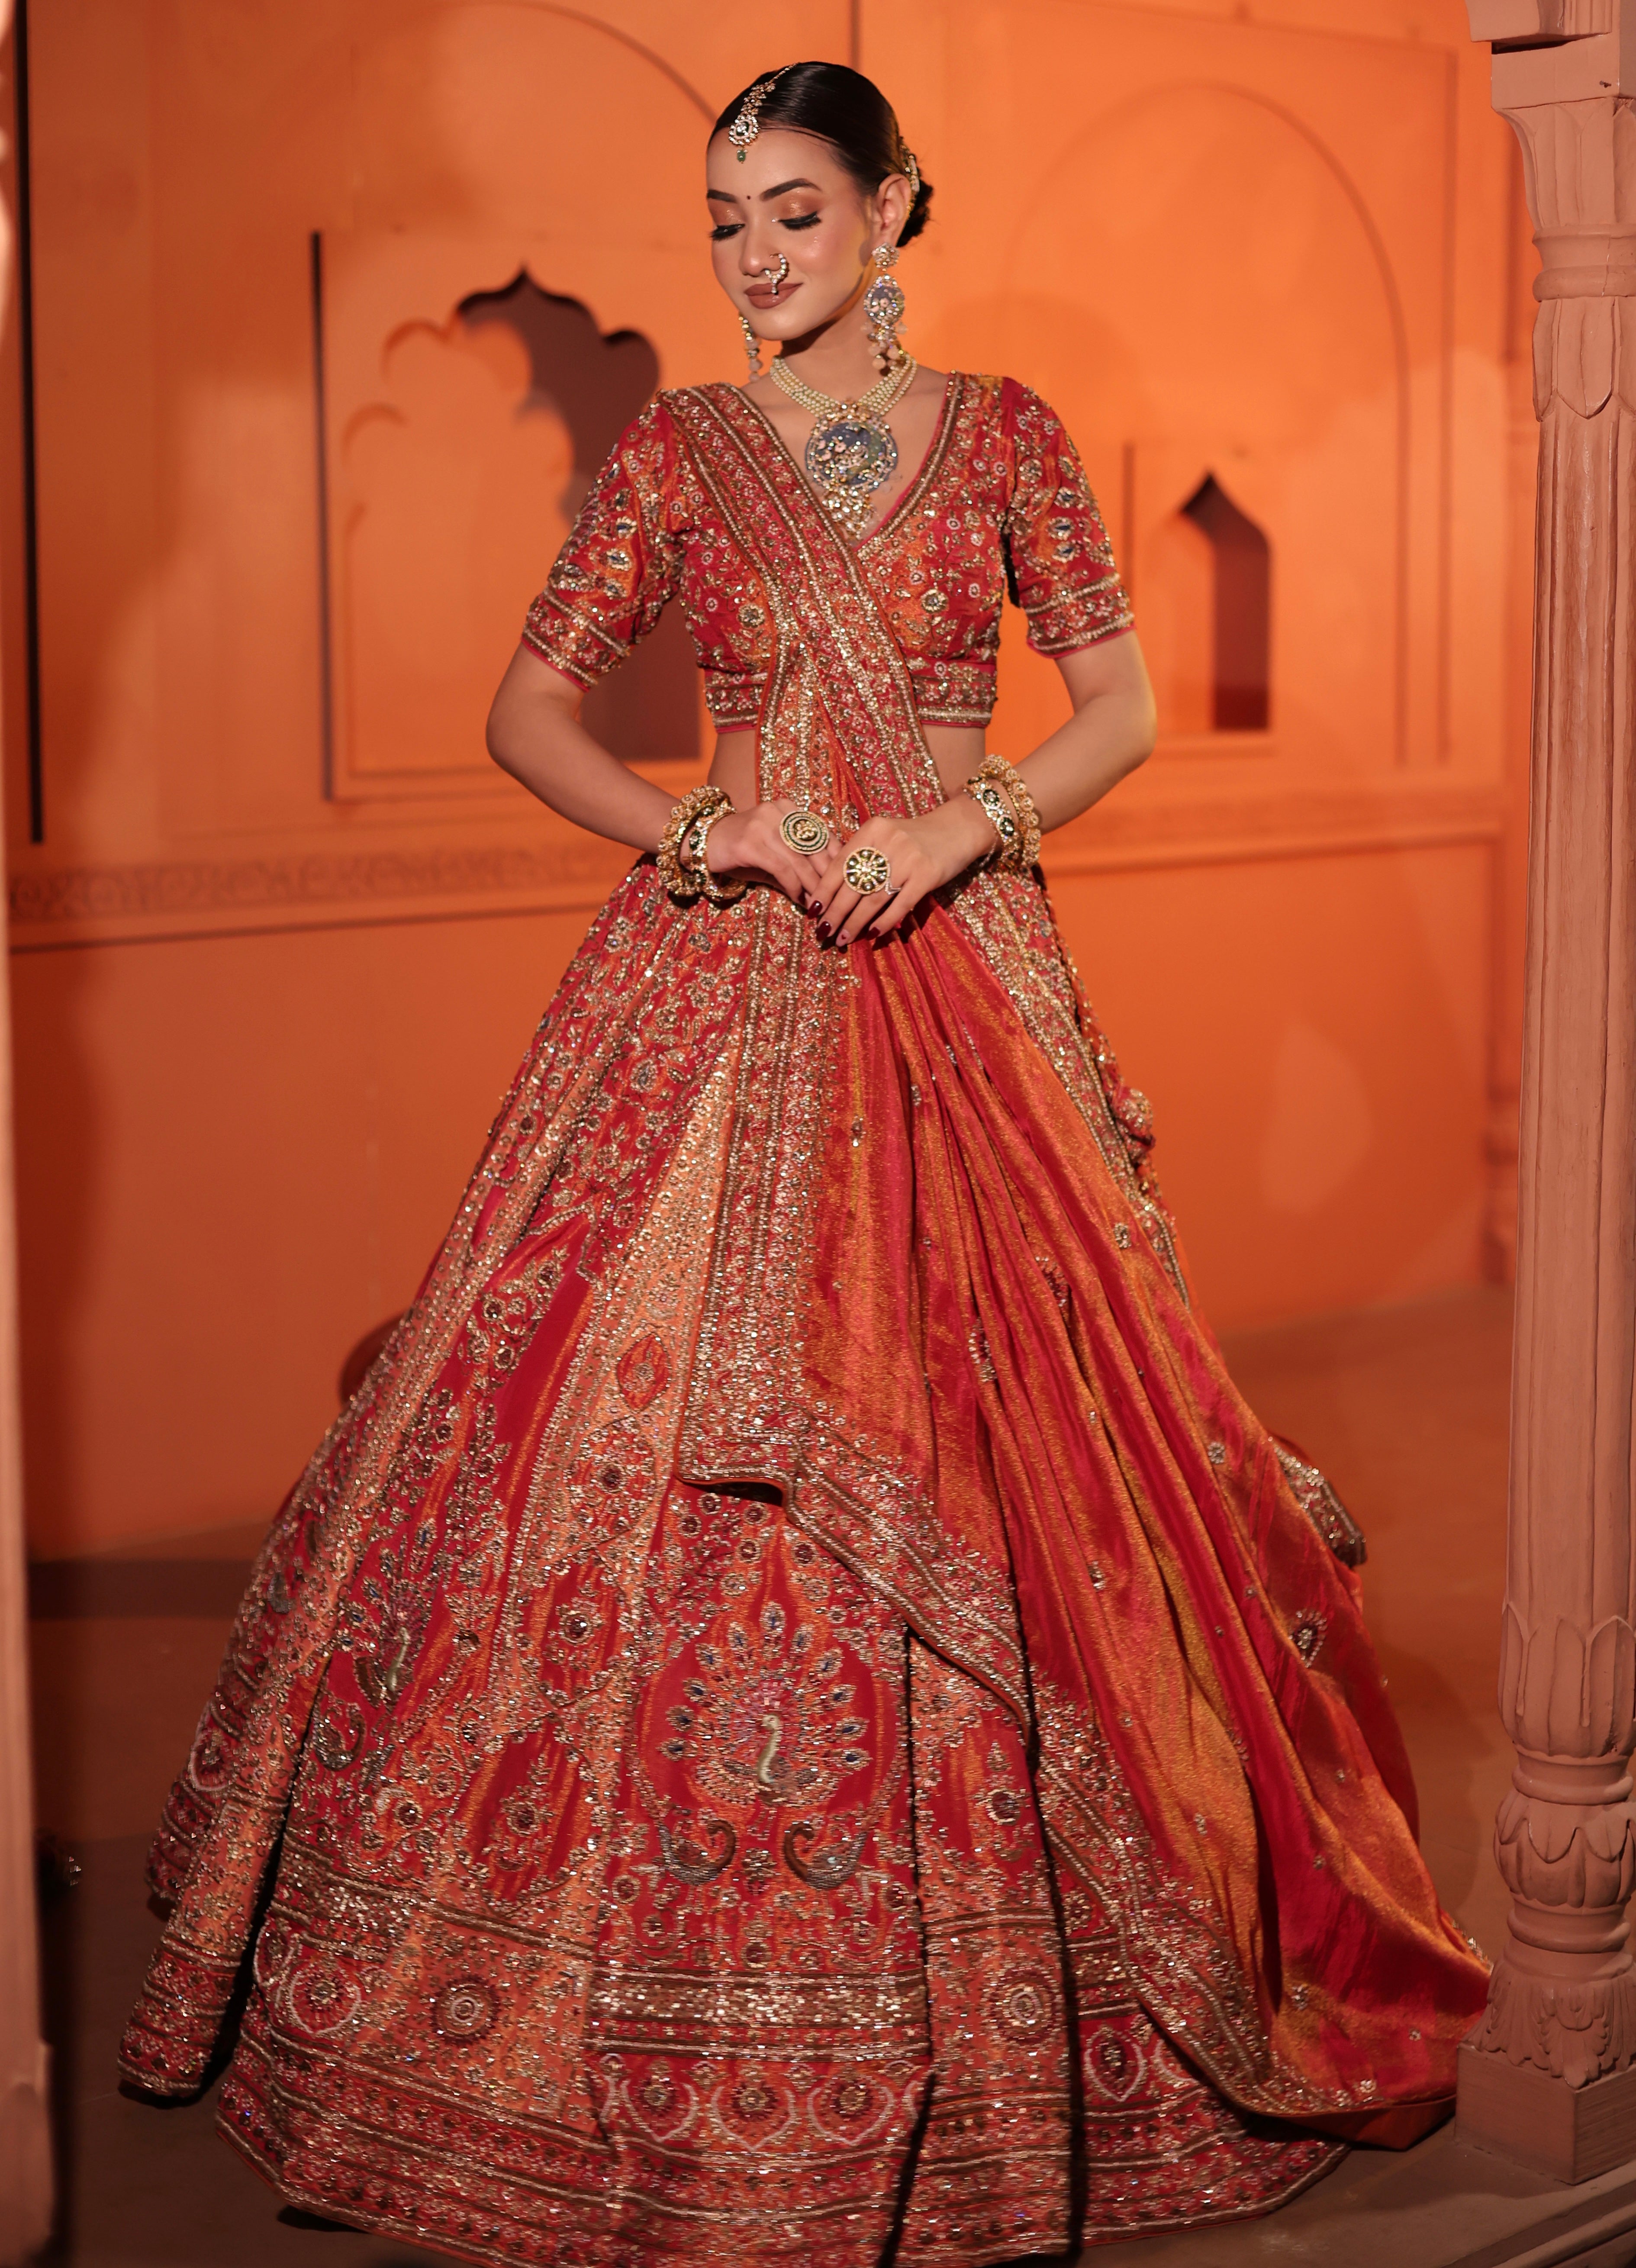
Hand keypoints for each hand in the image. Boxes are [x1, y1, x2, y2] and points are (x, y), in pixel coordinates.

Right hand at [702, 799, 836, 907]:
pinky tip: (798, 899)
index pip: (822, 834)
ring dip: (812, 887)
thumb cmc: (742, 850)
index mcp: (788, 808)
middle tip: (834, 900)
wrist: (701, 842)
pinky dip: (794, 887)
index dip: (836, 860)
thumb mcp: (774, 851)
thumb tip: (825, 888)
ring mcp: (762, 825)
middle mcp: (777, 812)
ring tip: (818, 905)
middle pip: (815, 848)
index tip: (845, 882)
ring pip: (800, 861)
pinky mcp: (749, 844)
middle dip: (827, 877)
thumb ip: (799, 862)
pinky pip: (782, 869)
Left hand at [814, 796, 996, 945]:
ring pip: (874, 898)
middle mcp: (888, 842)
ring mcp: (908, 859)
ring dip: (856, 922)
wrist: (958, 829)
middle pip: (853, 885)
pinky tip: (873, 935)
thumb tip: (832, 891)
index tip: (813, 911)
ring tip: (842, 939)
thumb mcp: (885, 836)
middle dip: (836, 912)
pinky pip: (900, 905)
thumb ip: (862, 855)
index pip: (840, 864)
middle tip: (823, 932)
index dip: (824, 890)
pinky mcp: (927, 875)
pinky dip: (885, 922)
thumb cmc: (915, 838)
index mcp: (872, 830)